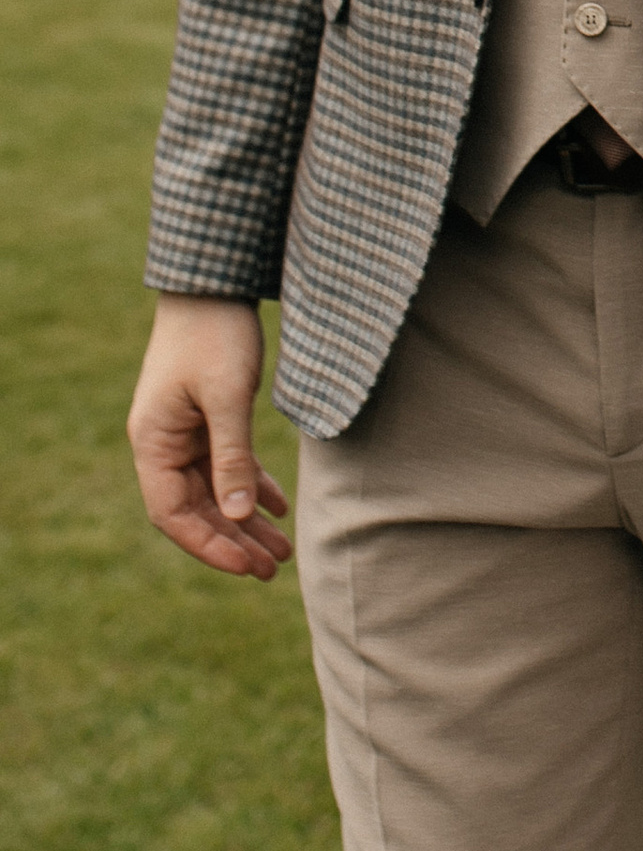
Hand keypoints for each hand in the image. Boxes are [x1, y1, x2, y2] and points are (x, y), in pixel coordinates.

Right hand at [129, 295, 292, 579]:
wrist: (215, 283)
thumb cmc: (215, 335)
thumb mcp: (228, 398)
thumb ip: (232, 457)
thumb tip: (237, 516)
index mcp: (153, 443)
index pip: (174, 515)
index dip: (209, 545)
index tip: (247, 566)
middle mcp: (163, 444)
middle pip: (196, 509)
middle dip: (233, 541)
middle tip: (273, 568)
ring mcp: (184, 432)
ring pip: (214, 491)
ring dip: (245, 520)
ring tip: (282, 549)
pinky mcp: (207, 418)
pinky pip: (227, 465)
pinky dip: (251, 487)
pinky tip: (278, 507)